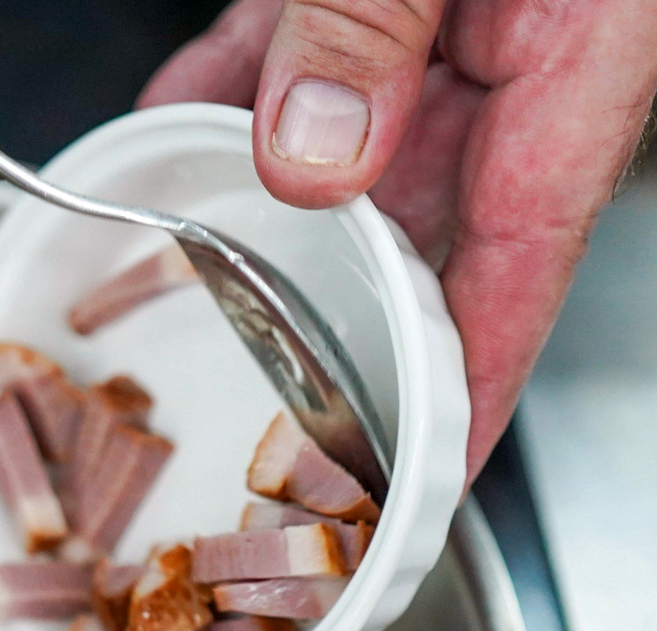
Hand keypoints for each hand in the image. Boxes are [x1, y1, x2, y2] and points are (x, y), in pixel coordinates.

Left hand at [140, 0, 656, 480]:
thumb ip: (370, 26)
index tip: (429, 463)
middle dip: (336, 291)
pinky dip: (238, 84)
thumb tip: (311, 152)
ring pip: (348, 138)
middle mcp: (518, 52)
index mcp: (576, 55)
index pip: (523, 258)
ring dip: (264, 187)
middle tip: (269, 375)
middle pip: (422, 216)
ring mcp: (452, 18)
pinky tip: (178, 116)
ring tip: (190, 249)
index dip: (472, 373)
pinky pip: (305, 49)